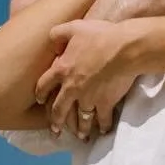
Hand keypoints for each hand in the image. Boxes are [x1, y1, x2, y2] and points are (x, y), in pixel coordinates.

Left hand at [35, 19, 140, 139]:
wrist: (124, 49)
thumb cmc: (100, 35)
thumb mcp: (74, 27)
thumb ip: (59, 33)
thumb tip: (52, 41)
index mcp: (62, 69)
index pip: (45, 84)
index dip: (41, 93)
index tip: (40, 100)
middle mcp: (72, 88)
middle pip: (59, 109)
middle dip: (56, 121)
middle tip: (55, 130)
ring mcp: (89, 98)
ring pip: (81, 118)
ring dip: (80, 129)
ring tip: (80, 136)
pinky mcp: (105, 103)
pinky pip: (103, 119)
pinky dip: (103, 126)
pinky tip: (104, 131)